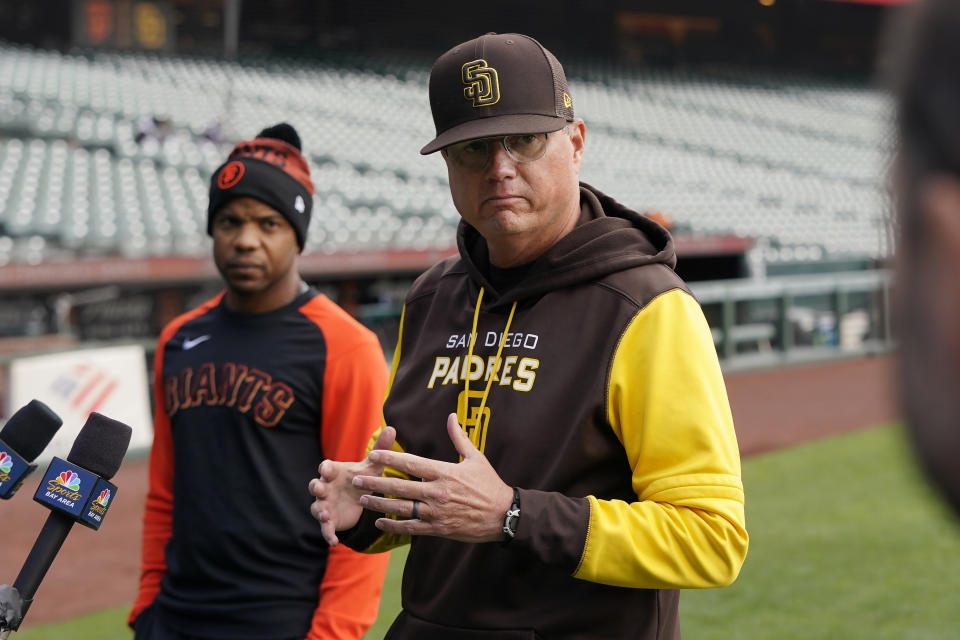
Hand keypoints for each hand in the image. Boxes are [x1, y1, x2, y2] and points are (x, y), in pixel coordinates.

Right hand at [309, 426, 396, 545]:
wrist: (357, 501)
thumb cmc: (361, 479)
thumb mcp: (372, 466)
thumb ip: (380, 449)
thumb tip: (391, 428)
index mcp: (335, 473)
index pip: (326, 468)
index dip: (325, 468)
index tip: (326, 468)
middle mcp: (326, 488)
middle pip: (315, 486)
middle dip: (315, 487)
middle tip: (319, 488)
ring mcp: (325, 504)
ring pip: (317, 507)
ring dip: (320, 511)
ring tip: (325, 515)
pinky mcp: (329, 520)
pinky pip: (325, 528)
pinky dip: (327, 534)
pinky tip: (333, 541)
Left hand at [351, 413, 513, 543]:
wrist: (504, 515)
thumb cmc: (490, 484)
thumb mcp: (476, 458)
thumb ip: (459, 438)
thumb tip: (451, 416)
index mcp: (444, 472)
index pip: (411, 463)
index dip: (390, 458)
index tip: (373, 454)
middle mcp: (437, 491)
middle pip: (400, 485)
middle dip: (376, 482)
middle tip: (356, 478)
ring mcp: (436, 512)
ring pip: (401, 507)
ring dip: (379, 504)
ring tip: (362, 499)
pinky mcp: (438, 528)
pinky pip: (411, 527)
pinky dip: (394, 525)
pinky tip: (379, 523)